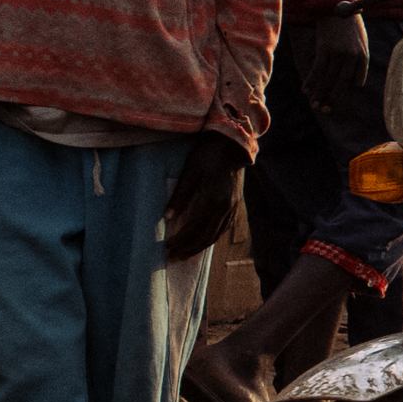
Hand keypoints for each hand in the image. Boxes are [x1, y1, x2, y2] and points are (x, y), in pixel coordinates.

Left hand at [160, 132, 247, 262]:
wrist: (233, 144)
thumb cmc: (208, 155)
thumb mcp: (190, 172)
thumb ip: (179, 196)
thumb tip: (167, 218)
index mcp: (214, 199)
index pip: (194, 227)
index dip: (180, 239)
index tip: (166, 247)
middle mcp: (226, 207)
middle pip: (207, 236)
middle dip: (189, 248)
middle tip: (173, 257)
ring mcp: (233, 207)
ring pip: (217, 234)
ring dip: (200, 246)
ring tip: (186, 253)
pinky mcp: (236, 204)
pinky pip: (224, 227)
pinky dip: (212, 237)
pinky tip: (203, 239)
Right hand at [290, 14, 368, 103]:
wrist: (337, 6)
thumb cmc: (350, 25)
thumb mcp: (361, 42)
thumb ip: (359, 60)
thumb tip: (354, 82)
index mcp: (363, 56)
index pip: (356, 81)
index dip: (347, 92)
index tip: (338, 101)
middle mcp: (351, 57)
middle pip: (341, 83)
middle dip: (333, 98)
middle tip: (325, 110)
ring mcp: (337, 54)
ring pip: (328, 79)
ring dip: (319, 93)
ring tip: (315, 105)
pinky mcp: (324, 49)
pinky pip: (317, 70)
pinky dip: (311, 81)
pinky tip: (306, 89)